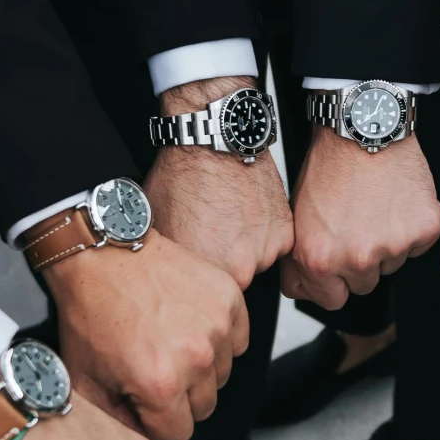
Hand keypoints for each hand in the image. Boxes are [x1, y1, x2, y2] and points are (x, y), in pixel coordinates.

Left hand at [47, 231, 248, 439]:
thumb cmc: (90, 312)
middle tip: (153, 368)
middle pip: (203, 408)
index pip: (178, 435)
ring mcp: (217, 326)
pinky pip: (237, 341)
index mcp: (160, 385)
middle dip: (178, 398)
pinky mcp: (229, 299)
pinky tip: (187, 325)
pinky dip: (217, 339)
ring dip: (199, 368)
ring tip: (168, 343)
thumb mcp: (87, 380)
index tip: (143, 401)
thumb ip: (118, 423)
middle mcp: (197, 358)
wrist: (101, 254)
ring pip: (221, 375)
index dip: (156, 423)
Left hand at [145, 77, 292, 288]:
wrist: (213, 139)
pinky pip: (274, 246)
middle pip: (233, 286)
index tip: (194, 271)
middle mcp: (238, 268)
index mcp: (203, 273)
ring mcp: (265, 251)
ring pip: (256, 266)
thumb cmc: (181, 175)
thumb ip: (167, 264)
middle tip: (211, 240)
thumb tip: (163, 278)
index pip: (204, 300)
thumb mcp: (156, 226)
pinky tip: (244, 213)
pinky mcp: (284, 232)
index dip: (198, 285)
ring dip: (245, 252)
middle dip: (222, 269)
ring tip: (228, 223)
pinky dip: (263, 234)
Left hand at [279, 127, 439, 308]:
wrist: (363, 128)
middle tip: (357, 224)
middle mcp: (357, 258)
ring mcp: (393, 246)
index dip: (334, 279)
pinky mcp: (424, 230)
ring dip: (387, 244)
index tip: (337, 259)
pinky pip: (419, 246)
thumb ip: (299, 262)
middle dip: (361, 261)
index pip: (333, 300)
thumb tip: (302, 290)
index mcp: (319, 259)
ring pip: (393, 265)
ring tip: (375, 207)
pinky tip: (395, 202)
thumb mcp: (297, 218)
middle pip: (365, 285)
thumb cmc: (329, 166)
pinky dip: (412, 227)